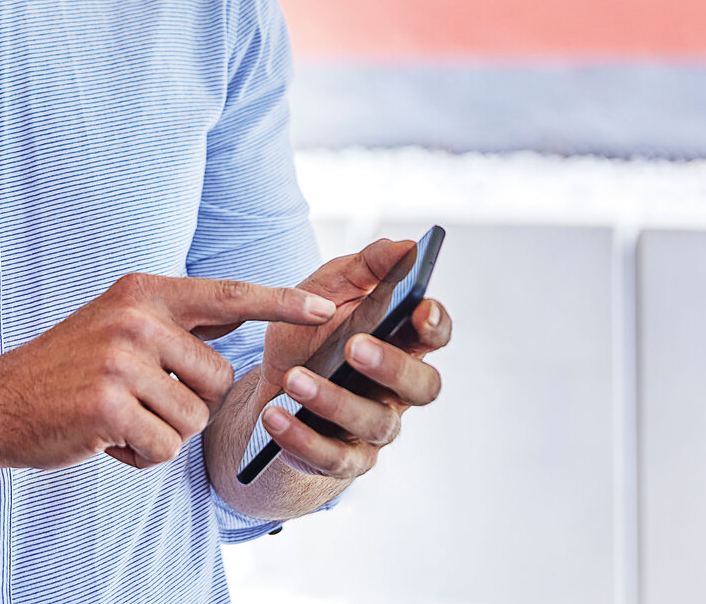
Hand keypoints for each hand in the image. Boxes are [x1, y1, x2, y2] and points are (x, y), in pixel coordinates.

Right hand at [0, 273, 335, 471]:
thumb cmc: (65, 370)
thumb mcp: (118, 325)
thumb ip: (177, 322)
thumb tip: (242, 316)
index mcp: (142, 292)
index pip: (228, 295)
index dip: (282, 303)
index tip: (328, 308)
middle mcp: (136, 318)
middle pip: (217, 379)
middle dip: (186, 405)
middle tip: (134, 401)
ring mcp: (121, 360)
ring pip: (193, 419)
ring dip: (161, 434)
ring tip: (116, 418)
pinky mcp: (110, 405)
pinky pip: (164, 448)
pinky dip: (139, 457)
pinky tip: (104, 439)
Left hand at [255, 239, 451, 481]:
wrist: (270, 391)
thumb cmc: (309, 336)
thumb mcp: (325, 291)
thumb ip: (363, 268)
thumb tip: (403, 245)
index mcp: (400, 343)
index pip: (433, 335)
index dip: (434, 324)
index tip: (420, 306)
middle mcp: (398, 391)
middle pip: (421, 386)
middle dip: (391, 366)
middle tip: (354, 346)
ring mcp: (374, 429)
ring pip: (372, 423)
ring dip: (332, 400)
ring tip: (294, 379)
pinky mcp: (343, 460)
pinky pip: (331, 457)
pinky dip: (301, 438)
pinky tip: (275, 418)